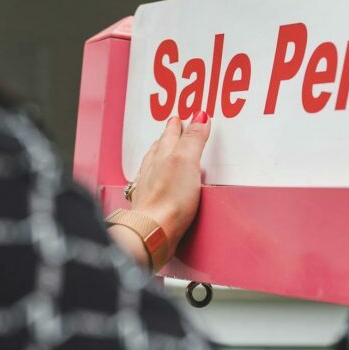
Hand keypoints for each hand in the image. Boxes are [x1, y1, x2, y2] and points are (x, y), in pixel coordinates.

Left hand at [130, 113, 210, 256]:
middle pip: (160, 148)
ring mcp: (149, 188)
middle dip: (167, 137)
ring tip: (162, 150)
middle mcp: (152, 170)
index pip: (171, 136)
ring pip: (152, 165)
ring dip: (158, 155)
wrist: (154, 231)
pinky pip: (149, 184)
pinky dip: (154, 178)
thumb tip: (199, 117)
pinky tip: (156, 183)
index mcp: (162, 156)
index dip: (177, 126)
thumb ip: (193, 139)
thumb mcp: (187, 161)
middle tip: (172, 128)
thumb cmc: (169, 199)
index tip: (180, 118)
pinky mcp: (150, 207)